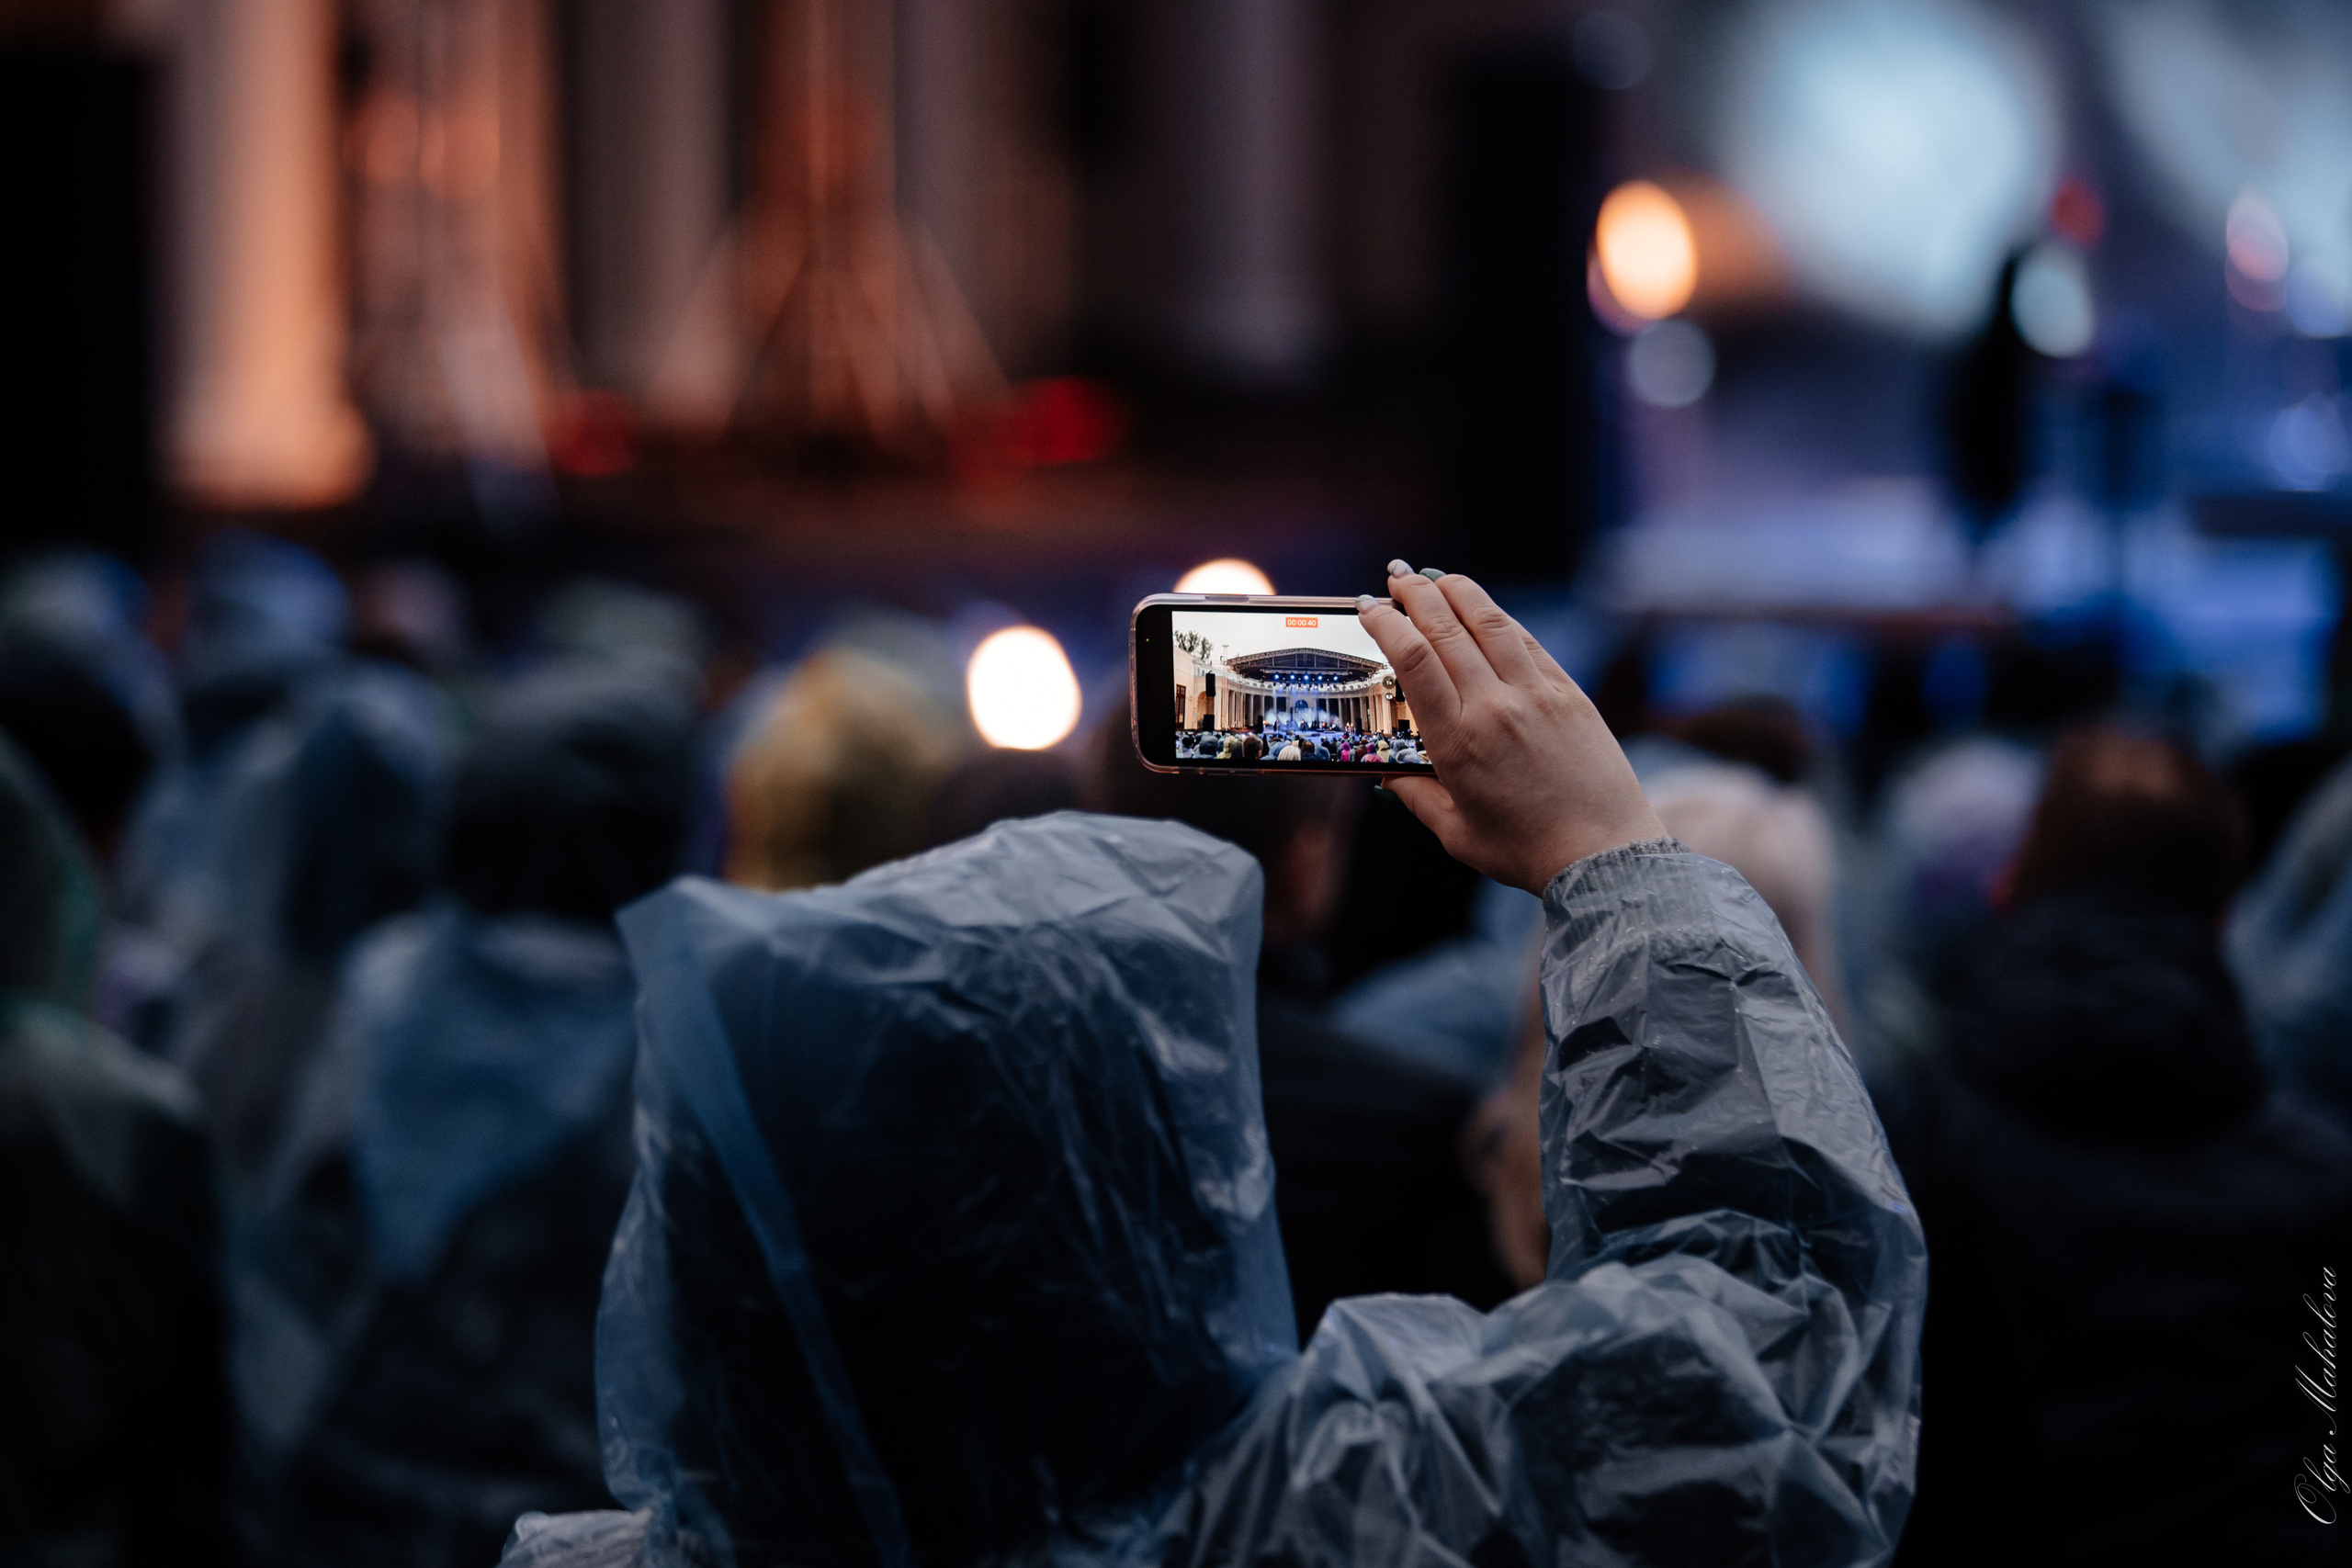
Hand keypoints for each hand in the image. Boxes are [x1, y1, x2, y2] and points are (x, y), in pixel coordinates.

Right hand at [1358, 563, 1664, 894]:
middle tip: (1394, 577)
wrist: (1602, 853)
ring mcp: (1537, 694)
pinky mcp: (1569, 693)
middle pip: (1447, 628)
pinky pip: (1527, 642)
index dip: (1386, 624)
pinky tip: (1483, 609)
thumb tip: (1385, 774)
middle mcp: (1496, 706)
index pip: (1413, 660)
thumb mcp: (1454, 832)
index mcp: (1458, 741)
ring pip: (1490, 622)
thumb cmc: (1525, 850)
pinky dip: (1499, 618)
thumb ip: (1415, 796)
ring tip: (1434, 578)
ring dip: (1457, 592)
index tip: (1369, 607)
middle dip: (1414, 594)